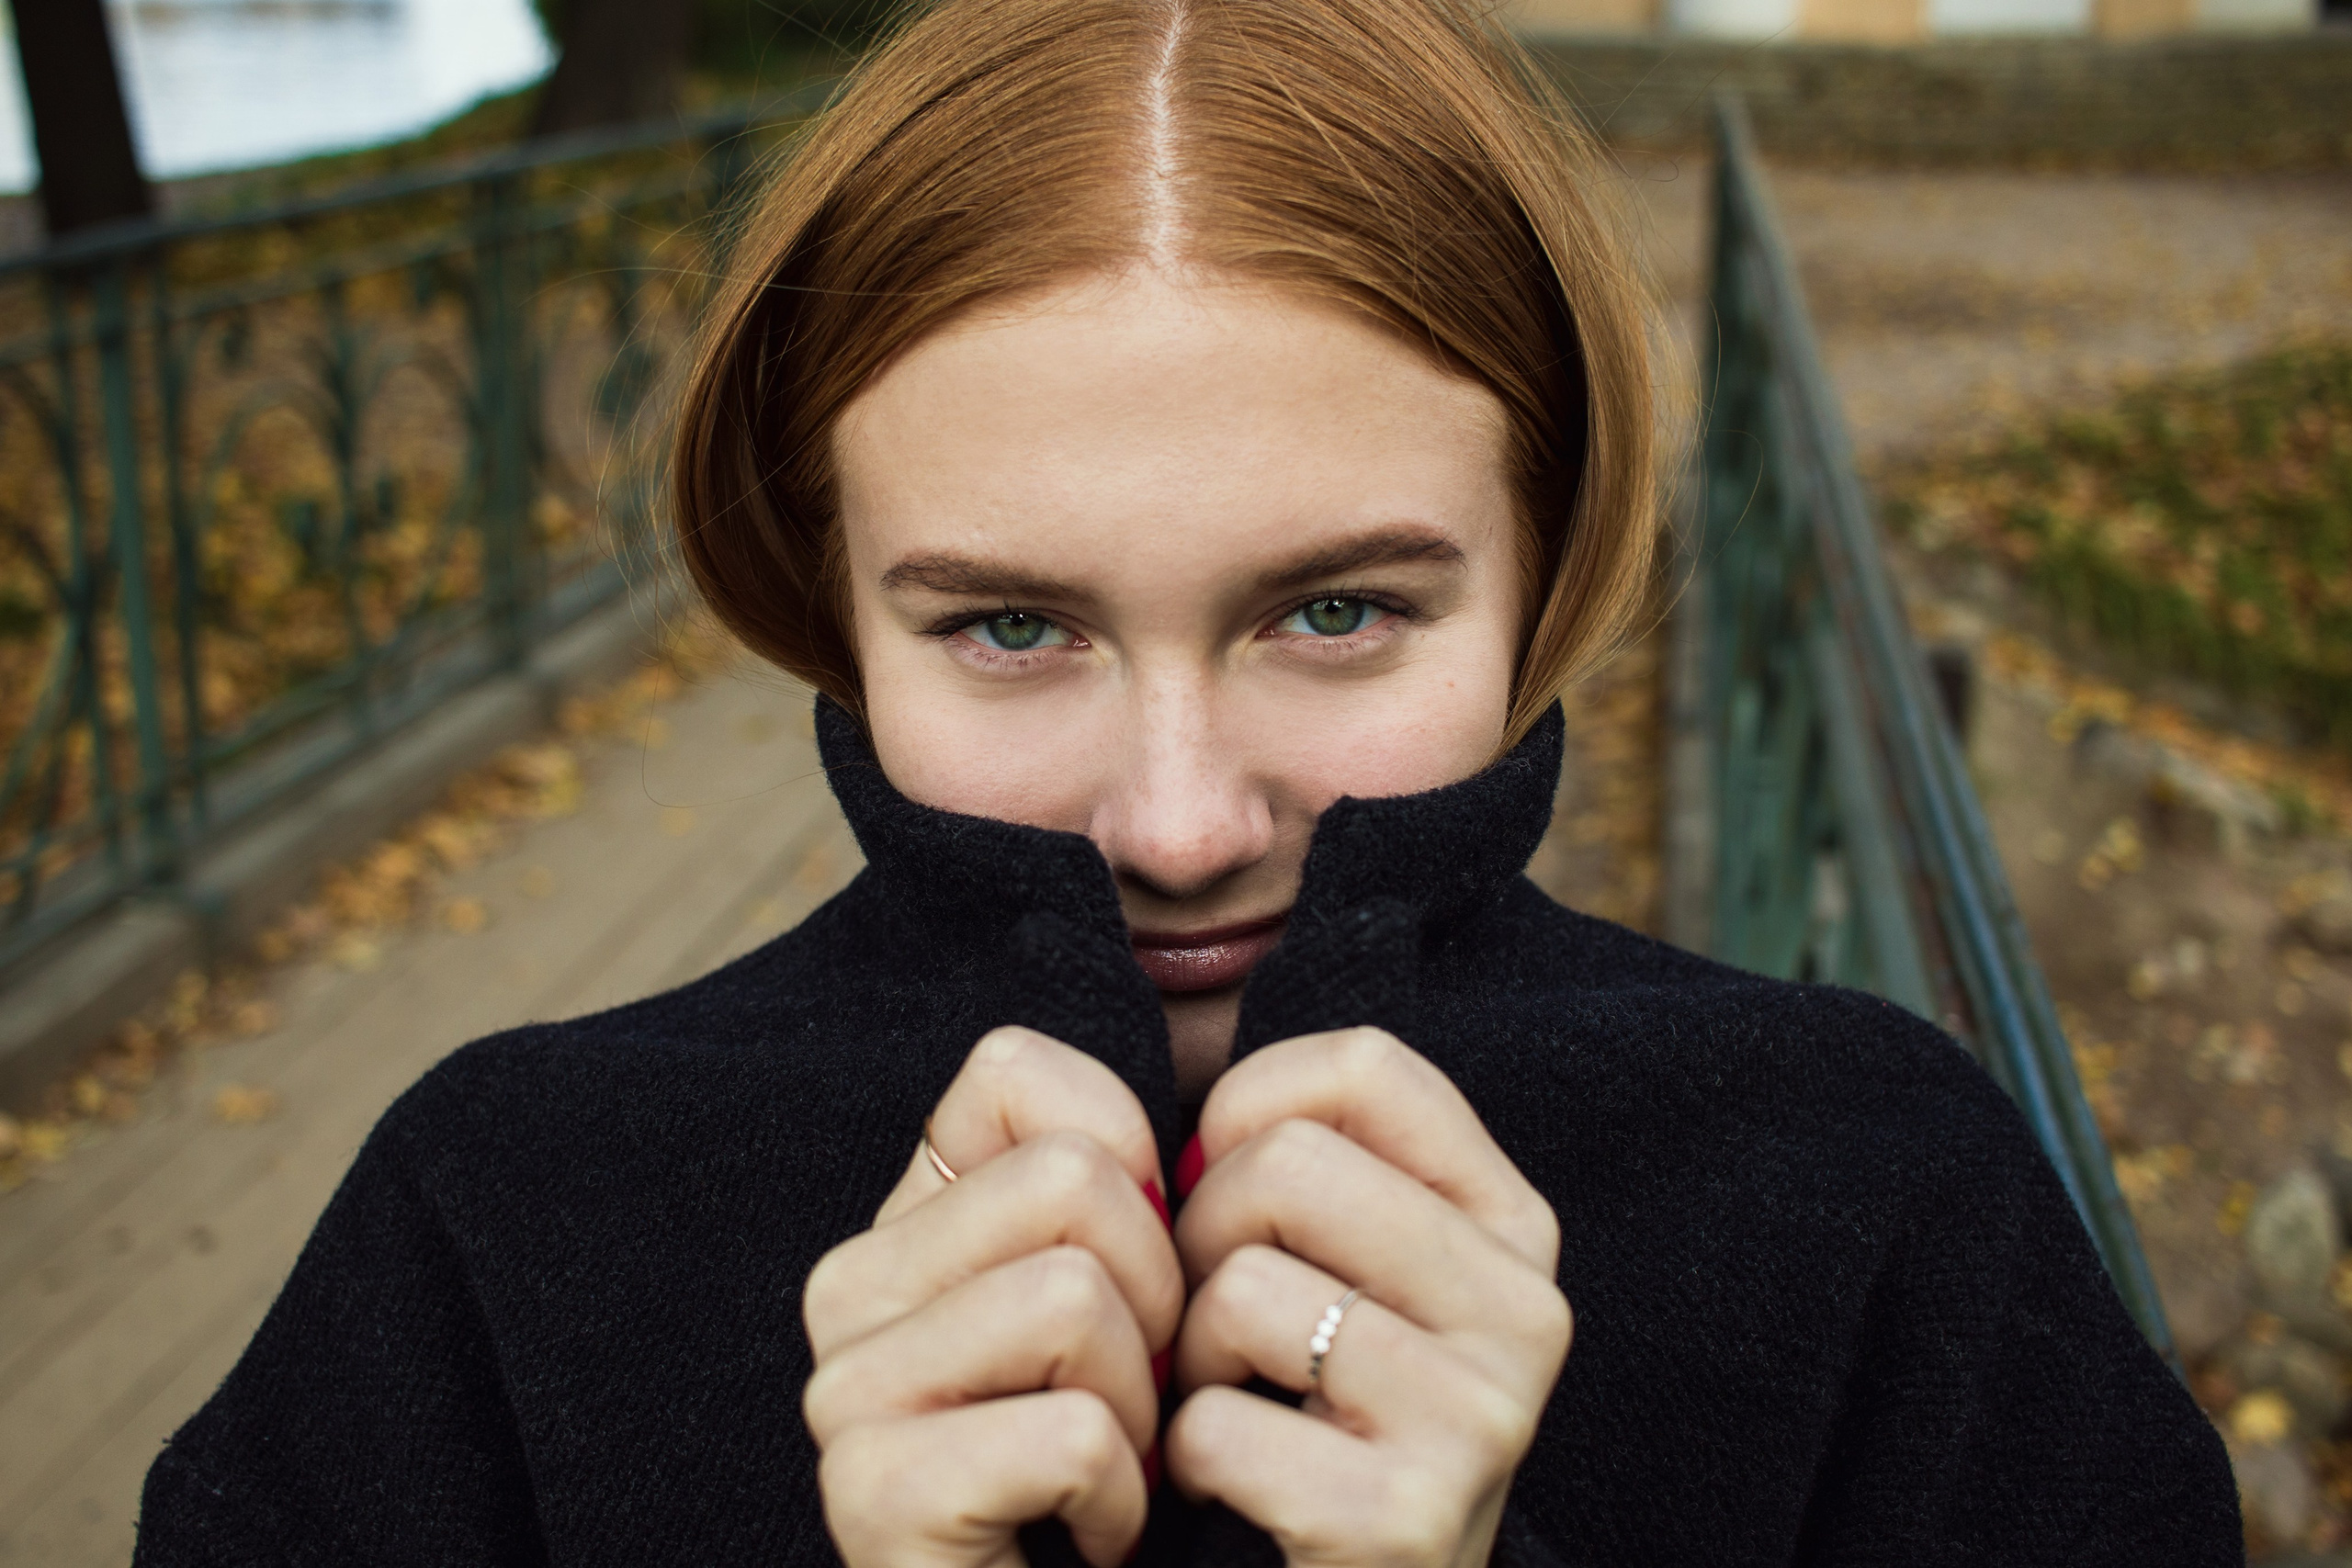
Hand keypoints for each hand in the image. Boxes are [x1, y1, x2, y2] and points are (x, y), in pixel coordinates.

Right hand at [803, 1027, 1183, 1567]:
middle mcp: (848, 1286)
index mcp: (905, 1217)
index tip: (1142, 1275)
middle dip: (1156, 1297)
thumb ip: (1124, 1192)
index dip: (1130, 1160)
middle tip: (1136, 1398)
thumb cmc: (1111, 1469)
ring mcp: (846, 1388)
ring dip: (1139, 1406)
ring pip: (1071, 1295)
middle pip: (1069, 1177)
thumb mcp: (1126, 1305)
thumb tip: (1186, 1130)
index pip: (1012, 1069)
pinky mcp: (871, 1492)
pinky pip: (1071, 1433)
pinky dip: (1120, 1499)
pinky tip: (1090, 1535)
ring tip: (1111, 1468)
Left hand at [1165, 1028, 1571, 1567]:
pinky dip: (1185, 1459)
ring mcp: (1481, 1416)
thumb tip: (1198, 1056)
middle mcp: (1525, 1307)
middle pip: (1285, 1164)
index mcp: (1512, 1221)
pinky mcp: (1412, 1519)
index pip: (1364, 1062)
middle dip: (1201, 1236)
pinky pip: (1218, 1425)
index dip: (1249, 1104)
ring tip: (1232, 1402)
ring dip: (1192, 1355)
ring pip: (1242, 1286)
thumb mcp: (1353, 1270)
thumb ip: (1311, 1157)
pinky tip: (1229, 1487)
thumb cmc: (1324, 1417)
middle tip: (1213, 1318)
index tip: (1225, 1184)